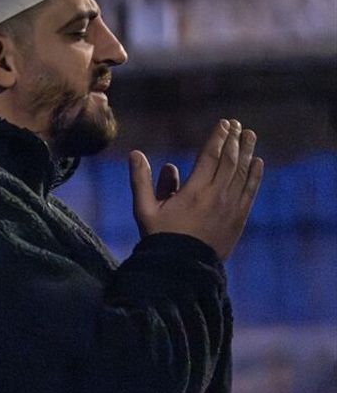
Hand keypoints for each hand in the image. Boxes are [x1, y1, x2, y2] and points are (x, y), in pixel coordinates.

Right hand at [129, 119, 263, 259]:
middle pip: (230, 160)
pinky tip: (257, 163)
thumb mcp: (144, 209)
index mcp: (194, 191)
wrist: (182, 269)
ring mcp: (231, 207)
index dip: (217, 138)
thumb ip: (141, 180)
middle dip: (233, 140)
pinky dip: (255, 175)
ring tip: (249, 135)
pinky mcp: (238, 218)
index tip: (223, 123)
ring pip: (242, 173)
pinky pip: (250, 191)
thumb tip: (135, 154)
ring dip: (247, 152)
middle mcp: (216, 196)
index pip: (210, 156)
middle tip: (236, 125)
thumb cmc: (160, 238)